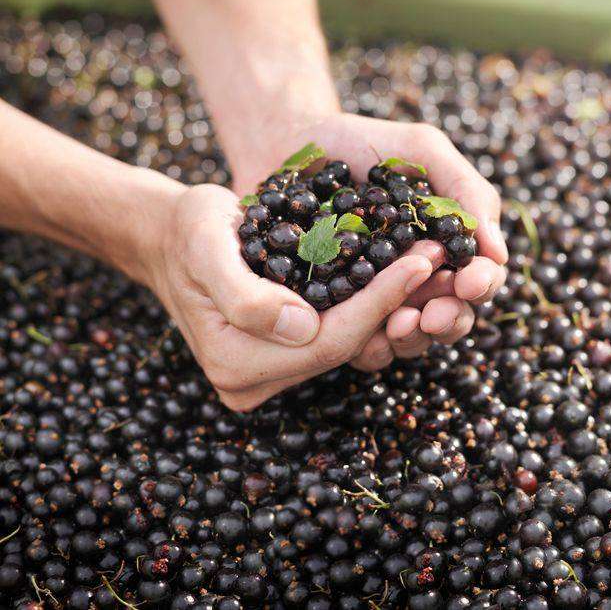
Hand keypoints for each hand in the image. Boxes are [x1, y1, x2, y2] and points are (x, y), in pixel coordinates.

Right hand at [148, 183, 437, 410]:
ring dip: (389, 305)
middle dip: (394, 301)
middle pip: (343, 345)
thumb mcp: (206, 246)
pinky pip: (334, 334)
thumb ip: (243, 294)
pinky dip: (367, 306)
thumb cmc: (187, 233)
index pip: (327, 338)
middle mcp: (251, 381)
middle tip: (436, 255)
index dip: (380, 300)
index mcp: (234, 362)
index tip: (421, 259)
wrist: (170, 240)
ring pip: (345, 342)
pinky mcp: (280, 358)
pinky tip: (398, 277)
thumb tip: (299, 328)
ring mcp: (267, 374)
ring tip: (428, 264)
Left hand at [230, 112, 508, 366]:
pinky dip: (367, 346)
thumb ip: (464, 191)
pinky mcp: (337, 308)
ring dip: (411, 339)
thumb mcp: (419, 150)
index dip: (481, 284)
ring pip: (409, 338)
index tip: (470, 281)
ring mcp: (376, 296)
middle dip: (449, 320)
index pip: (478, 276)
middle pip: (450, 316)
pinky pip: (358, 342)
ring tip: (397, 324)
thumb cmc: (359, 142)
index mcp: (444, 244)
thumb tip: (499, 252)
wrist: (286, 144)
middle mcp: (415, 276)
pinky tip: (363, 336)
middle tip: (433, 315)